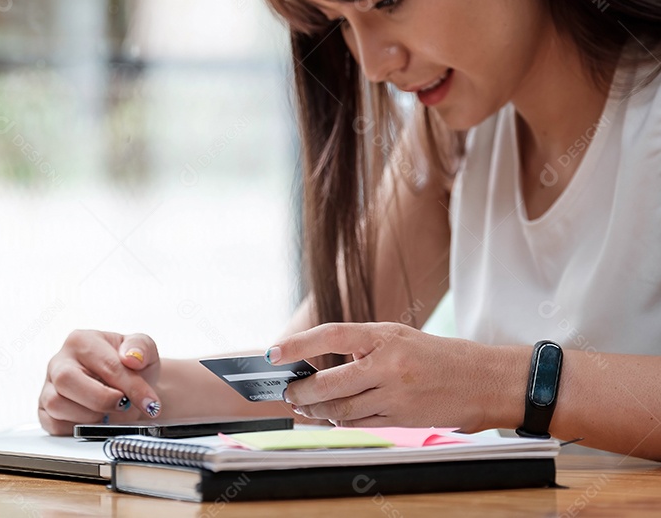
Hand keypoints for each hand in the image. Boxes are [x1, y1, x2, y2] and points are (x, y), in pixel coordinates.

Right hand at [39, 329, 161, 435]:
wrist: (126, 387)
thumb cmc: (131, 367)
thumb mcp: (144, 350)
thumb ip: (141, 347)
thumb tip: (131, 357)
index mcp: (81, 341)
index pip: (106, 365)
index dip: (132, 388)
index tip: (150, 403)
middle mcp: (60, 362)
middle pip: (68, 380)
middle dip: (102, 400)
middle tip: (123, 405)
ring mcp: (48, 386)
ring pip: (56, 404)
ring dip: (89, 416)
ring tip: (107, 413)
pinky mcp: (44, 410)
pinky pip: (52, 424)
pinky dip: (75, 429)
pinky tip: (92, 422)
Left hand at [269, 322, 512, 431]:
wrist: (486, 381)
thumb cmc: (439, 356)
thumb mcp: (400, 337)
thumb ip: (363, 346)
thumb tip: (322, 363)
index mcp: (386, 336)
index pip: (331, 335)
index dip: (298, 344)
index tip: (273, 352)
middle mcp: (388, 365)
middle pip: (329, 383)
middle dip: (302, 391)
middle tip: (288, 391)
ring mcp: (395, 395)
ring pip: (341, 409)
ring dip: (316, 411)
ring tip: (304, 406)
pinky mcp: (402, 419)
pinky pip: (359, 423)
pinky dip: (339, 421)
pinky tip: (331, 417)